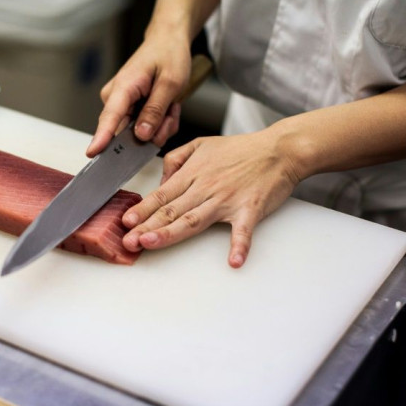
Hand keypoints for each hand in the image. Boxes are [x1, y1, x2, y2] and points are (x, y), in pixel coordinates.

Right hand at [86, 35, 191, 156]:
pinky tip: (167, 107)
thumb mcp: (170, 82)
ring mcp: (121, 105)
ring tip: (171, 105)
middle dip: (156, 129)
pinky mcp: (128, 110)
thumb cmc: (168, 55)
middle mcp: (116, 98)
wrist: (168, 42)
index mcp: (123, 87)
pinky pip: (144, 129)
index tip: (92, 153)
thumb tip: (141, 135)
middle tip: (172, 110)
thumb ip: (155, 110)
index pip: (109, 117)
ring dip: (161, 124)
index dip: (101, 137)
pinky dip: (161, 122)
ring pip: (140, 134)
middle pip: (129, 133)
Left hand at [121, 130, 300, 267]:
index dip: (142, 209)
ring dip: (172, 232)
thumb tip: (162, 180)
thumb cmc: (242, 149)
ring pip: (194, 219)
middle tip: (128, 240)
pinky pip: (243, 230)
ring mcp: (227, 200)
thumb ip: (176, 159)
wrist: (279, 149)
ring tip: (153, 243)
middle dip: (147, 226)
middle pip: (172, 210)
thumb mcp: (202, 145)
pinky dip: (240, 245)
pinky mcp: (250, 209)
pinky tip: (234, 260)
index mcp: (194, 174)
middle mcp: (206, 187)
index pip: (162, 195)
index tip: (126, 222)